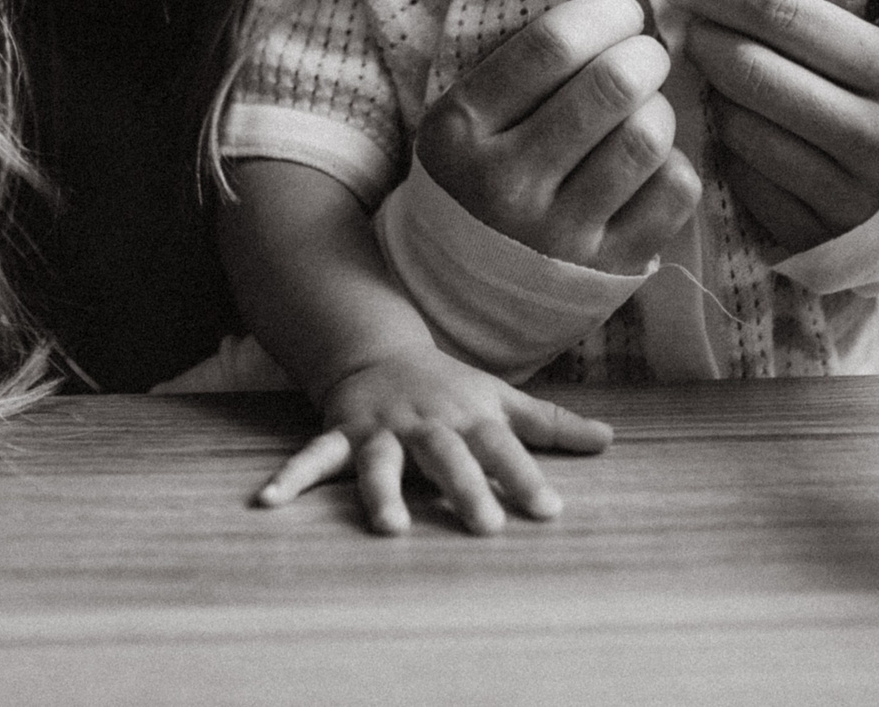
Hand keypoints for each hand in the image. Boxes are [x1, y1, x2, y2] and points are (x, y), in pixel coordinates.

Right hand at [254, 346, 614, 535]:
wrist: (379, 350)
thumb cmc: (450, 386)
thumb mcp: (502, 399)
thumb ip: (552, 424)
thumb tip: (610, 440)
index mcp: (468, 416)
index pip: (503, 448)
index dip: (525, 477)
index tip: (549, 510)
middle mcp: (426, 423)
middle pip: (447, 457)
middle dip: (464, 488)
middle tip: (485, 526)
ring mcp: (381, 428)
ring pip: (382, 461)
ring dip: (383, 492)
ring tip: (389, 527)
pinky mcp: (342, 432)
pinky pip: (314, 457)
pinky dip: (290, 478)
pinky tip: (267, 502)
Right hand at [414, 0, 698, 273]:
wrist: (458, 293)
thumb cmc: (474, 180)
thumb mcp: (464, 118)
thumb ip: (521, 66)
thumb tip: (612, 11)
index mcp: (462, 126)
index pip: (553, 44)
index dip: (606, 14)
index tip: (622, 14)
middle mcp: (506, 181)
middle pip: (612, 85)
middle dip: (646, 55)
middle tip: (645, 58)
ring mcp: (558, 231)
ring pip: (647, 137)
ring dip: (661, 110)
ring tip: (646, 111)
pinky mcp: (606, 267)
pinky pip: (673, 192)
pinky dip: (675, 165)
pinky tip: (652, 164)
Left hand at [668, 0, 878, 253]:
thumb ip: (809, 9)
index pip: (783, 13)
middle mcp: (878, 138)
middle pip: (751, 71)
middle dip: (703, 39)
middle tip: (685, 27)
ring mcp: (848, 196)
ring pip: (739, 127)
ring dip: (711, 94)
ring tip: (714, 78)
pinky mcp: (818, 237)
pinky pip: (742, 179)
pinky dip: (725, 146)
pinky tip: (734, 126)